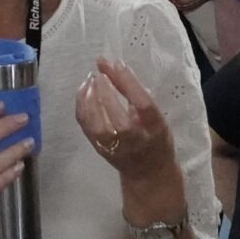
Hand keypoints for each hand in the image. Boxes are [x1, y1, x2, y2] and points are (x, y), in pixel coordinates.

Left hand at [80, 57, 187, 225]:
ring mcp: (114, 146)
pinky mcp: (99, 148)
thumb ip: (140, 99)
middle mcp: (134, 139)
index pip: (142, 103)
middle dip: (105, 90)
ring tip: (90, 79)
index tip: (117, 63)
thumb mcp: (158, 119)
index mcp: (155, 129)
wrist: (148, 175)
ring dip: (89, 97)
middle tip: (100, 71)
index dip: (128, 82)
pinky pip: (85, 125)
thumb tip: (116, 69)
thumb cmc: (156, 141)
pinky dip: (81, 106)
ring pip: (95, 121)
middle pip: (116, 114)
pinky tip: (84, 92)